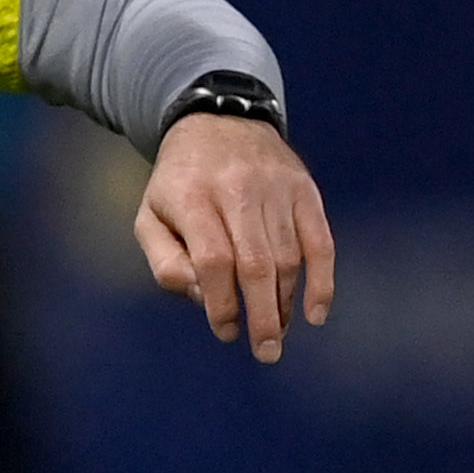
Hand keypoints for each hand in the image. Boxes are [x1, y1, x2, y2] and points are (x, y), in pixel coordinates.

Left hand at [137, 110, 334, 361]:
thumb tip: (201, 297)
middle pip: (256, 263)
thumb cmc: (179, 184)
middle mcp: (238, 188)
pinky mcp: (304, 188)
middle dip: (262, 315)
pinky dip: (323, 280)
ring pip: (288, 257)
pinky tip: (316, 312)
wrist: (218, 121)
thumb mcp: (150, 216)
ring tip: (276, 331)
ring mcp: (276, 187)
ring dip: (285, 302)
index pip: (213, 260)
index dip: (221, 302)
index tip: (226, 330)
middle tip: (266, 351)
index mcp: (192, 196)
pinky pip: (321, 241)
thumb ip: (165, 262)